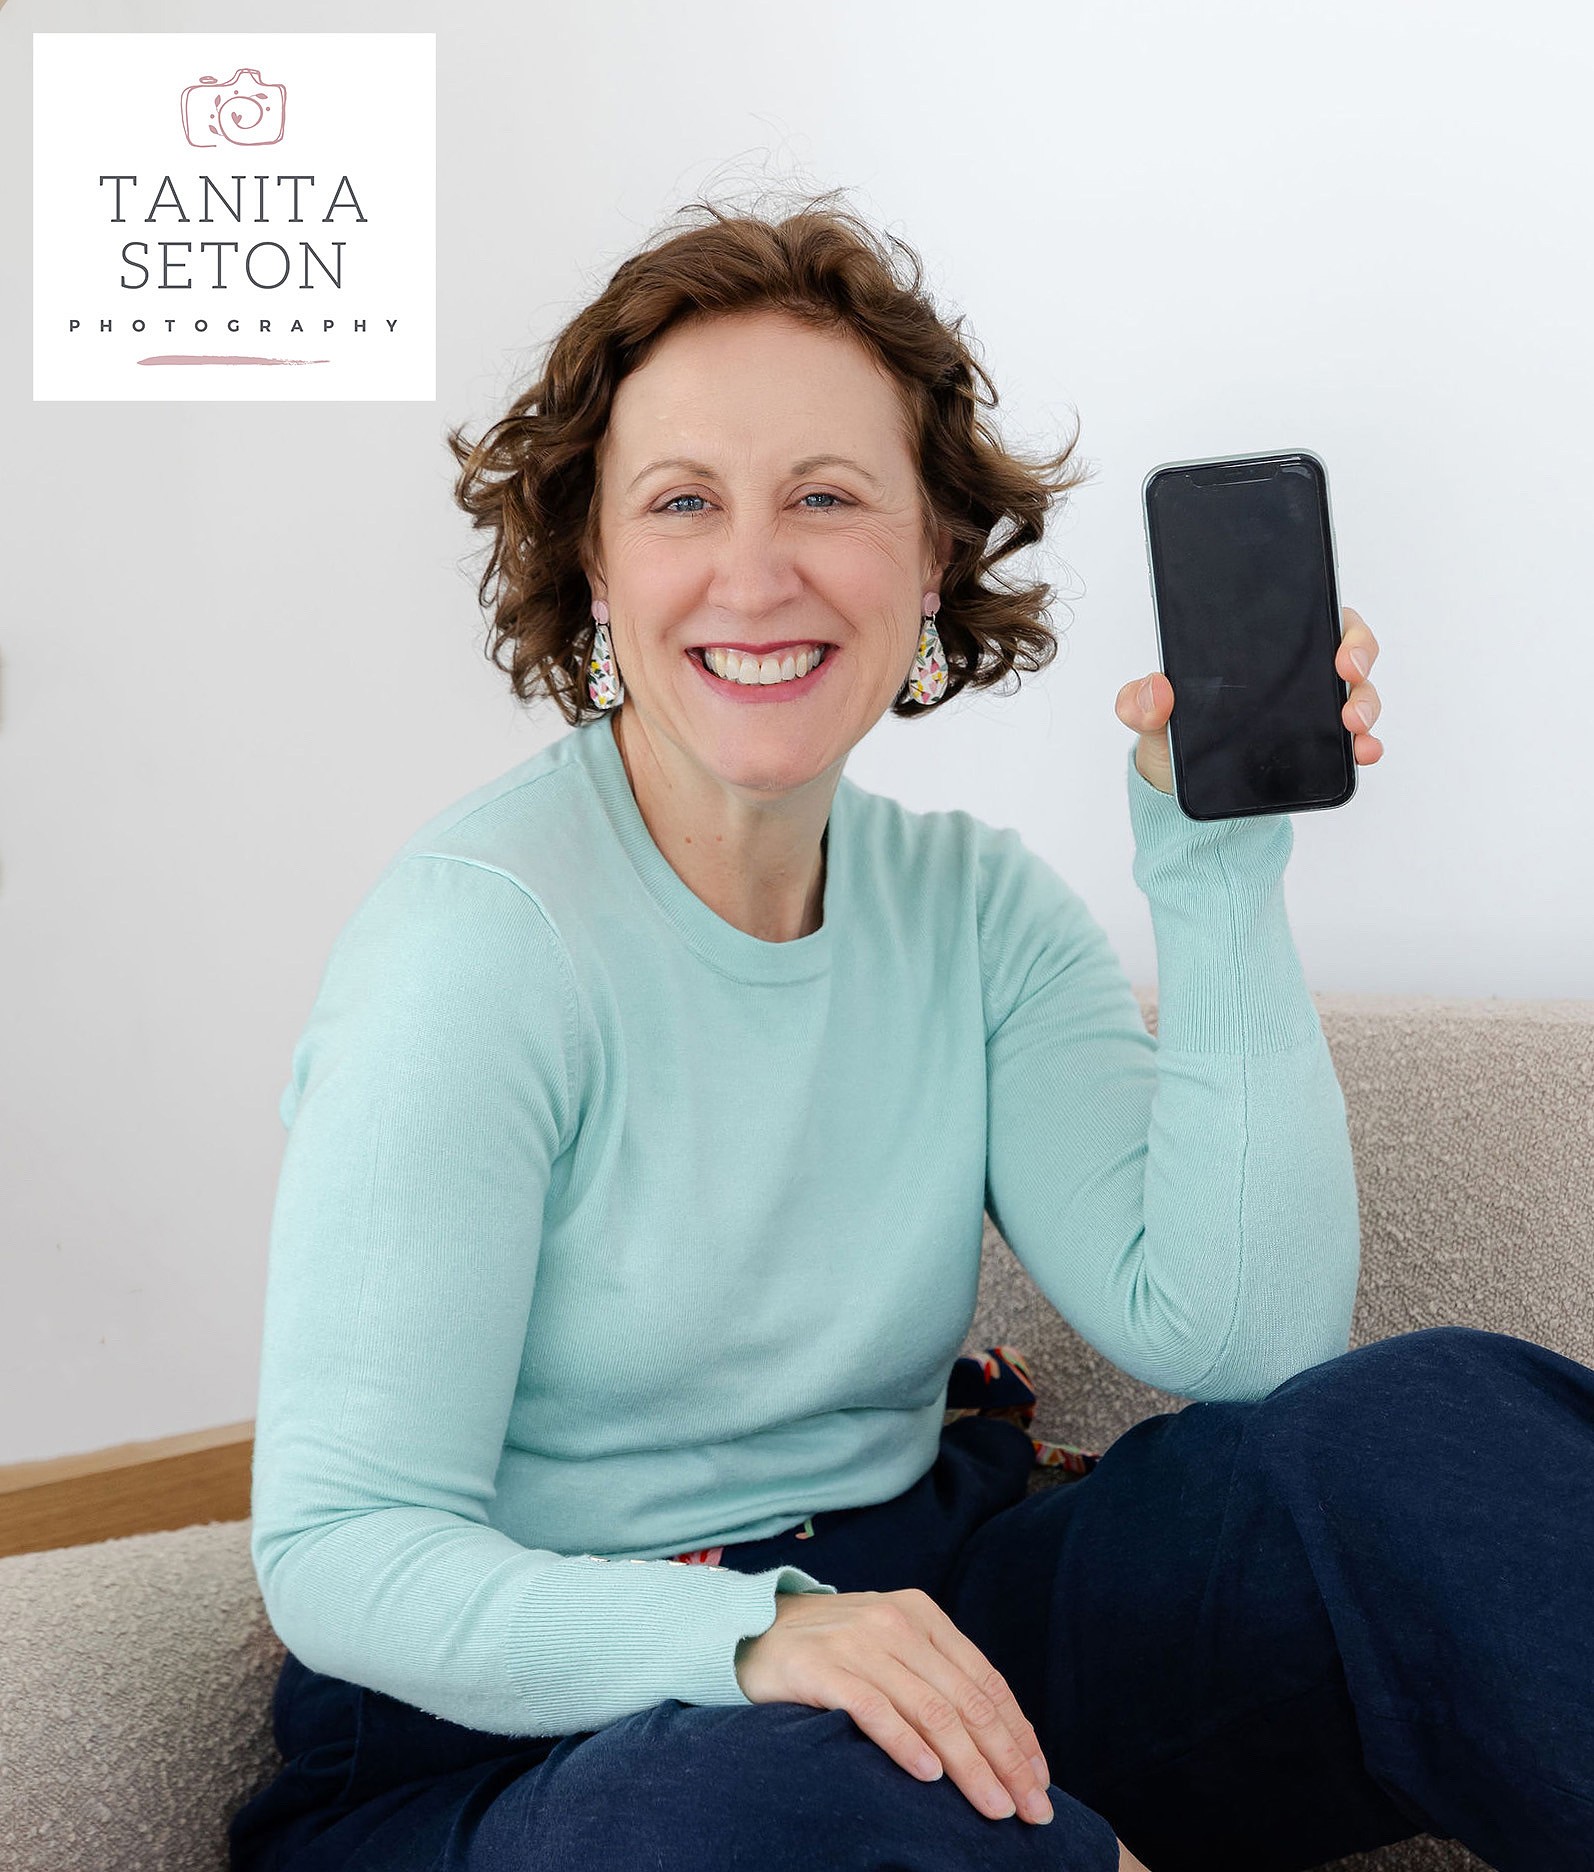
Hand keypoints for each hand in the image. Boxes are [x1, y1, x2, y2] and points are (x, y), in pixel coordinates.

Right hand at [734, 1587, 1061, 1824]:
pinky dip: (905, 1744)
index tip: (1040, 1780)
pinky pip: (874, 1709)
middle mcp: (897, 1621)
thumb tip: (996, 1742)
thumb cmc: (832, 1650)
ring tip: (994, 1807)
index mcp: (922, 1614)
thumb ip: (935, 1677)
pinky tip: (928, 1777)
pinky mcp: (822, 1667)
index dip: (1018, 1733)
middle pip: (967, 1700)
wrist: (750, 1630)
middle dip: (1007, 1759)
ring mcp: (859, 1642)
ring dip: (969, 1766)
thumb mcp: (891, 1648)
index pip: (986, 1680)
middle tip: (1032, 1809)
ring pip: (931, 1710)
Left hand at [1117, 605, 1383, 795]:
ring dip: (1365, 705)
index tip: (1337, 643)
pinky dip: (1363, 746)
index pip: (1311, 619)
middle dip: (1360, 657)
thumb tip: (1155, 688)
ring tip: (1352, 725)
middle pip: (1348, 650)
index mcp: (1260, 651)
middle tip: (1347, 675)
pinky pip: (1352, 741)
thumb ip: (1140, 702)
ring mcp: (1311, 711)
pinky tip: (1362, 753)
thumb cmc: (1172, 738)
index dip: (1336, 624)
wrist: (1178, 791)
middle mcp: (1294, 676)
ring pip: (1357, 694)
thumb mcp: (1149, 719)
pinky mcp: (1317, 748)